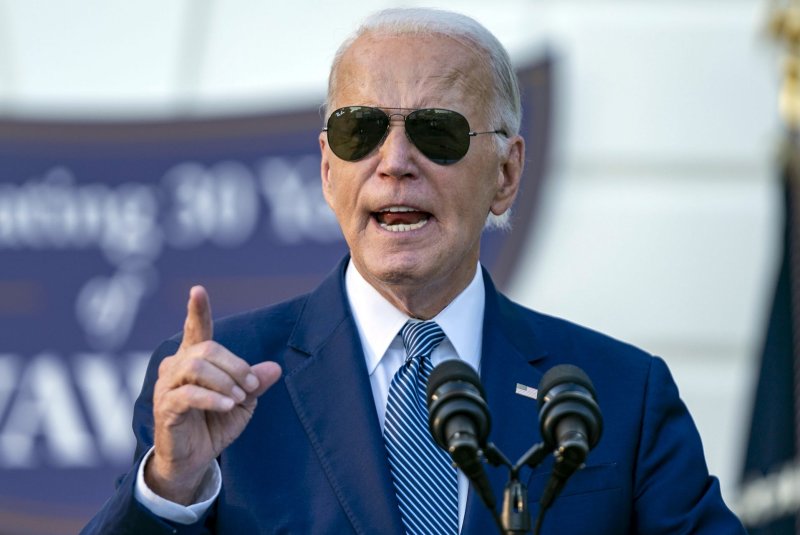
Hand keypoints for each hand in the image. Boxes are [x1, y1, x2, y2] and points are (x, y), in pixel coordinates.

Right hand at [145, 286, 281, 503]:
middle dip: (235, 366)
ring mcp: (166, 386)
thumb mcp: (243, 402)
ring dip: (224, 381)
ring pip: (196, 367)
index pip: (196, 330)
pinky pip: (188, 394)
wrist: (195, 459)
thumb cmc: (216, 424)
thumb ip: (255, 383)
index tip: (198, 290)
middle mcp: (176, 367)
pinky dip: (212, 398)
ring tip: (238, 399)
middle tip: (251, 386)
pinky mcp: (165, 407)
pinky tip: (228, 406)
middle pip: (207, 350)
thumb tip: (276, 368)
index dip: (197, 310)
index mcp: (194, 359)